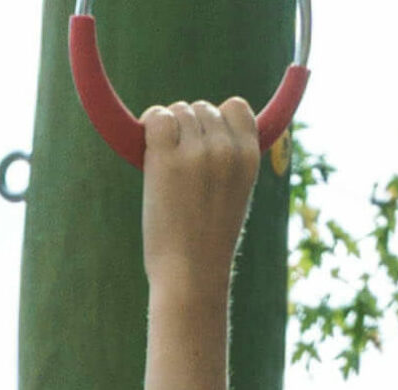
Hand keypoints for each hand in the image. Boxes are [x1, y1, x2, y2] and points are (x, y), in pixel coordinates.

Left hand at [139, 99, 260, 297]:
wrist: (192, 275)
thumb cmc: (208, 242)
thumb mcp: (234, 196)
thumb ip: (227, 161)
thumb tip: (199, 129)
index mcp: (250, 158)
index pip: (237, 107)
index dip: (217, 118)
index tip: (203, 138)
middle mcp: (227, 149)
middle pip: (202, 107)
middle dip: (187, 127)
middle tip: (178, 162)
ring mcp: (197, 153)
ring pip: (178, 111)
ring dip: (167, 129)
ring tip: (164, 164)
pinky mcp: (166, 160)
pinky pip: (156, 118)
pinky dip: (149, 125)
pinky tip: (146, 147)